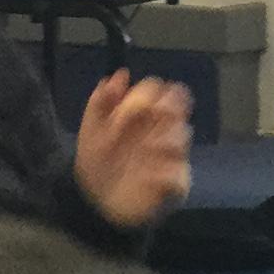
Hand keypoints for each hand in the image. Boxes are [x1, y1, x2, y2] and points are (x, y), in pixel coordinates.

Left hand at [74, 70, 193, 227]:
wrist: (93, 199)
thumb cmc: (96, 160)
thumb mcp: (91, 129)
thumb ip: (101, 101)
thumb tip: (120, 74)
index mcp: (141, 115)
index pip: (155, 91)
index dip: (149, 91)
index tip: (136, 100)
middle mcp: (158, 131)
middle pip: (176, 108)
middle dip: (168, 107)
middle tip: (154, 113)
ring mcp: (168, 156)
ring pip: (182, 136)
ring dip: (168, 137)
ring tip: (147, 147)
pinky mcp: (172, 184)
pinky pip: (179, 176)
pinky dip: (166, 173)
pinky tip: (148, 176)